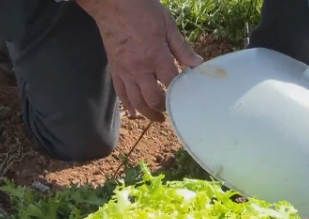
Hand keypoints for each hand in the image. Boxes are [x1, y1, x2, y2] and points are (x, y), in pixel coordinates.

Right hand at [77, 0, 202, 121]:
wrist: (111, 2)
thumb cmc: (141, 9)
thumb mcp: (167, 24)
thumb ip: (182, 48)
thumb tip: (198, 64)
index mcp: (156, 56)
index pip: (172, 83)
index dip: (181, 93)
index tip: (189, 96)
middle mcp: (139, 68)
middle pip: (153, 99)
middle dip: (164, 108)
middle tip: (173, 111)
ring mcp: (125, 71)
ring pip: (136, 101)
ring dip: (147, 112)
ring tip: (157, 118)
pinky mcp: (115, 69)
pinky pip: (120, 93)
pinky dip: (128, 105)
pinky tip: (133, 113)